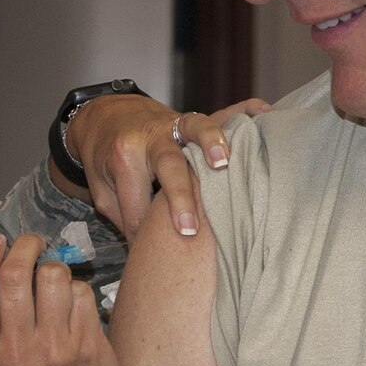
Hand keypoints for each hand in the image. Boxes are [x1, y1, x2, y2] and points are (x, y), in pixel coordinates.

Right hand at [0, 234, 122, 365]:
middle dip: (25, 247)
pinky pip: (81, 292)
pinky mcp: (87, 345)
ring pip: (52, 275)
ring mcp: (54, 348)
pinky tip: (76, 307)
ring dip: (55, 267)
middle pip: (14, 274)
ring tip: (57, 280)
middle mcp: (18, 351)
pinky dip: (78, 290)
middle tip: (32, 245)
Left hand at [59, 94, 270, 240]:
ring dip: (211, 143)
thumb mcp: (101, 190)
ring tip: (224, 163)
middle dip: (179, 199)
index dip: (142, 232)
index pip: (137, 204)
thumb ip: (123, 214)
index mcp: (123, 157)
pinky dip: (244, 110)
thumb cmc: (105, 157)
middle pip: (168, 166)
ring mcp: (174, 124)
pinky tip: (264, 114)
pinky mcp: (191, 119)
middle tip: (189, 231)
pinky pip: (222, 110)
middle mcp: (150, 137)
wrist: (105, 114)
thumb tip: (149, 247)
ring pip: (195, 128)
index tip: (153, 255)